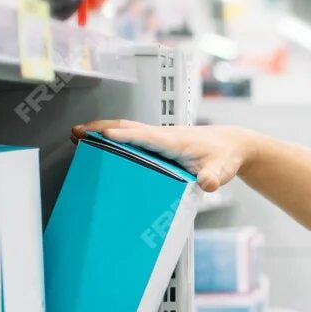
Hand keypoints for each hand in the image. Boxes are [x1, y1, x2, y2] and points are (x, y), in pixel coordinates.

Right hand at [74, 120, 252, 191]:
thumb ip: (214, 178)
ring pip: (127, 128)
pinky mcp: (158, 140)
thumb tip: (207, 183)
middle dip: (102, 128)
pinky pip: (132, 134)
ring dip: (103, 129)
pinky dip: (113, 134)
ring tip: (78, 135)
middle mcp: (164, 134)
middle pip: (128, 127)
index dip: (125, 136)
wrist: (233, 144)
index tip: (103, 135)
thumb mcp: (222, 170)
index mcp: (174, 141)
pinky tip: (101, 142)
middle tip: (78, 132)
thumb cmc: (225, 156)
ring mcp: (160, 136)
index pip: (145, 136)